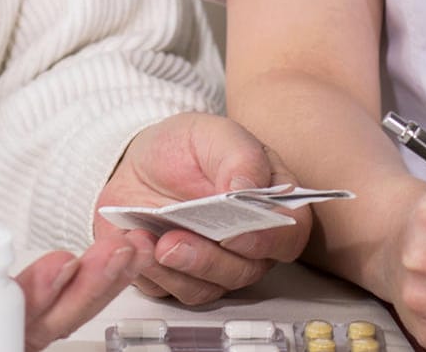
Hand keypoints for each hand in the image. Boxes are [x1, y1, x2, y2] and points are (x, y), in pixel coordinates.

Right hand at [0, 202, 156, 351]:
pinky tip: (95, 258)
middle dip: (82, 293)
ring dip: (87, 287)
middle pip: (30, 331)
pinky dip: (68, 283)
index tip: (60, 266)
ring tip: (123, 250)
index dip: (33, 305)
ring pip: (40, 320)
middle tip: (117, 252)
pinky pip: (31, 305)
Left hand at [95, 112, 311, 305]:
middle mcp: (248, 242)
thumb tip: (247, 189)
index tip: (233, 233)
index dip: (266, 240)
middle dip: (207, 259)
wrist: (141, 161)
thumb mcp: (213, 134)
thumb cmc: (186, 146)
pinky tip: (137, 246)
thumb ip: (239, 157)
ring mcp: (214, 264)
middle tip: (174, 241)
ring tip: (150, 242)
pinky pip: (170, 290)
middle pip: (244, 269)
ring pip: (207, 288)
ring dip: (176, 269)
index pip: (288, 234)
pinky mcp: (178, 276)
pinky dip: (151, 273)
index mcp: (270, 205)